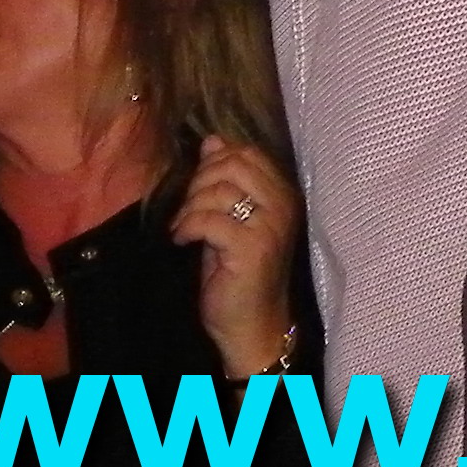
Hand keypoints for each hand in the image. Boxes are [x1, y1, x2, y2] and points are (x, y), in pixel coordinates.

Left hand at [168, 135, 302, 372]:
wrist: (252, 326)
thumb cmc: (239, 273)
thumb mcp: (231, 219)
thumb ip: (225, 180)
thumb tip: (211, 140)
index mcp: (284, 194)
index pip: (248, 154)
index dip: (215, 162)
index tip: (198, 188)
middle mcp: (283, 206)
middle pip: (232, 165)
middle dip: (200, 181)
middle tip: (188, 208)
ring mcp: (269, 227)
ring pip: (218, 191)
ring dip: (189, 207)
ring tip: (182, 227)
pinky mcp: (250, 248)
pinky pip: (208, 220)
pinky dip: (186, 227)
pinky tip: (182, 241)